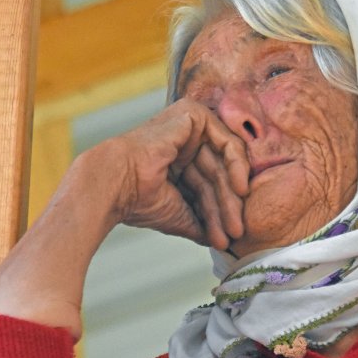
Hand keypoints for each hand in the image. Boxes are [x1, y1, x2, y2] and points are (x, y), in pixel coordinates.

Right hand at [93, 98, 249, 249]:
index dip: (218, 213)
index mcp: (174, 162)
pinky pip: (227, 141)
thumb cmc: (137, 199)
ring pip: (222, 163)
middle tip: (235, 233)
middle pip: (216, 176)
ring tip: (234, 224)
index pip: (206, 186)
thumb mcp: (178, 214)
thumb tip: (223, 242)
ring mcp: (188, 128)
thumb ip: (201, 222)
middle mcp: (182, 144)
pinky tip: (240, 189)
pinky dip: (237, 166)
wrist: (117, 183)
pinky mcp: (194, 115)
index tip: (226, 239)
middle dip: (227, 208)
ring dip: (231, 197)